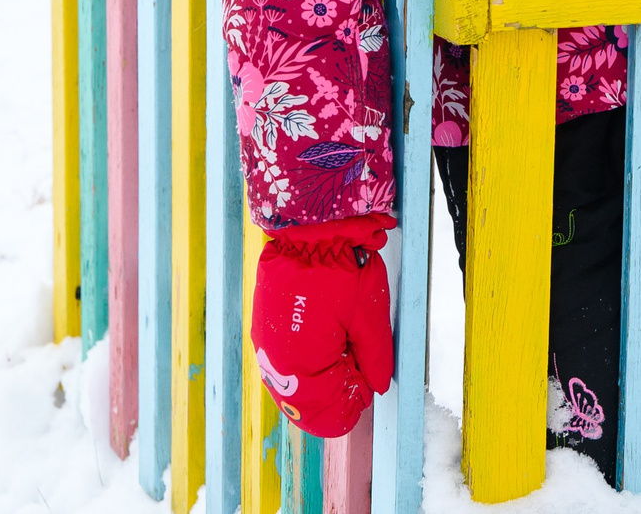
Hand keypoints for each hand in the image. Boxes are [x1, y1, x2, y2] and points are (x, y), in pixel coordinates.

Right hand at [251, 213, 394, 438]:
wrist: (309, 229)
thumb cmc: (341, 269)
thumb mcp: (368, 315)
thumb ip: (375, 356)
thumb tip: (377, 385)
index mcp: (301, 364)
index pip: (323, 411)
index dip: (349, 407)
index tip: (366, 395)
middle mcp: (275, 361)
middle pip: (304, 402)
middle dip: (333, 396)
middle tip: (359, 378)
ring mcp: (265, 345)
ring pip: (292, 385)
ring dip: (318, 382)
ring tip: (345, 359)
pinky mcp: (263, 328)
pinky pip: (284, 362)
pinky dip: (305, 365)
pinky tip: (326, 348)